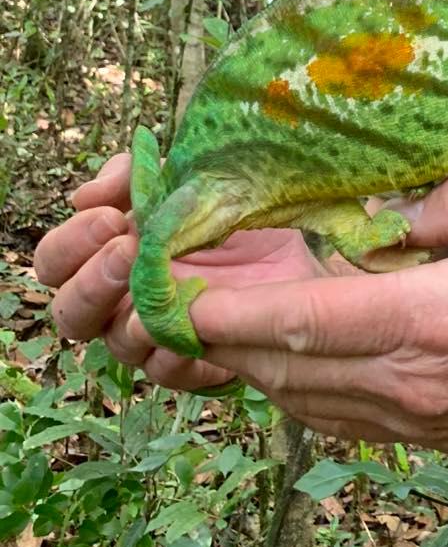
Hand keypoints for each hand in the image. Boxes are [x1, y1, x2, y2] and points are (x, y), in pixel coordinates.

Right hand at [34, 152, 328, 394]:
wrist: (293, 250)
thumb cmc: (228, 214)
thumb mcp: (186, 178)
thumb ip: (136, 177)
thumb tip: (87, 194)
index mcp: (105, 255)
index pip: (56, 260)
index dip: (72, 241)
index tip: (111, 217)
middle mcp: (117, 301)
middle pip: (69, 310)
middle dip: (91, 280)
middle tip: (127, 249)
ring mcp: (149, 336)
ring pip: (113, 343)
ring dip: (127, 316)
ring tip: (153, 290)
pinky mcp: (187, 362)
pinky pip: (164, 369)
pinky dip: (171, 350)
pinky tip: (187, 329)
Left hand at [189, 167, 447, 486]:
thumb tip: (395, 208)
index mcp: (436, 319)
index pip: (306, 319)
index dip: (231, 311)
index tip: (180, 294)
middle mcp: (411, 381)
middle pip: (286, 367)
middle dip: (224, 336)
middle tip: (183, 297)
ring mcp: (415, 421)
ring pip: (303, 400)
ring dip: (254, 364)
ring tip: (226, 322)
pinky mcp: (426, 441)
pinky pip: (337, 418)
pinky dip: (296, 389)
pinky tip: (292, 358)